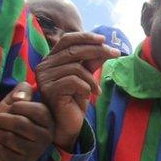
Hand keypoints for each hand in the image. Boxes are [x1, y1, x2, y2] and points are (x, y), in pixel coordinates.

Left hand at [0, 82, 53, 160]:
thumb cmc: (7, 123)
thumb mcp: (13, 105)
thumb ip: (20, 94)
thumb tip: (24, 88)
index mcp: (48, 120)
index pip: (36, 109)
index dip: (17, 106)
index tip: (13, 109)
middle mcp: (47, 136)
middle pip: (20, 123)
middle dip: (3, 120)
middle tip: (1, 121)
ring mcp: (36, 151)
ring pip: (9, 137)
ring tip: (2, 134)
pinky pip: (2, 149)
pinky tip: (2, 146)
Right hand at [35, 32, 119, 150]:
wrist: (68, 124)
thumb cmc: (75, 100)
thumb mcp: (86, 78)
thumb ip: (91, 62)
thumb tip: (105, 47)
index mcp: (52, 59)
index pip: (67, 40)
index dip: (85, 37)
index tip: (104, 39)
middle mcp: (45, 66)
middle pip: (74, 51)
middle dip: (98, 51)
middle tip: (115, 54)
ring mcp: (45, 78)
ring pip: (76, 68)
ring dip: (92, 79)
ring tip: (96, 91)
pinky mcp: (50, 90)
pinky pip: (74, 81)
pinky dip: (86, 88)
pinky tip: (88, 96)